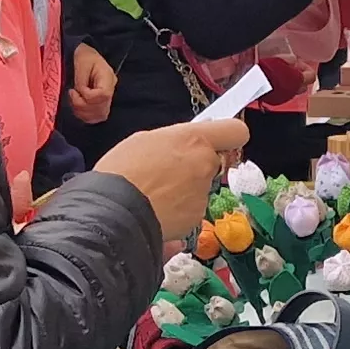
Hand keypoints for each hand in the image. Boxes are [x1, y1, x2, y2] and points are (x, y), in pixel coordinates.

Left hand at [65, 44, 116, 123]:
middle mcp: (111, 90)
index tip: (76, 89)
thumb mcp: (81, 62)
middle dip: (82, 105)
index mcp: (108, 77)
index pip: (103, 95)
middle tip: (72, 93)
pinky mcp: (101, 105)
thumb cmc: (85, 56)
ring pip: (99, 115)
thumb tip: (80, 94)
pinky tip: (77, 106)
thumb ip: (81, 80)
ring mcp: (108, 99)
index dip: (88, 96)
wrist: (87, 56)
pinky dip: (84, 116)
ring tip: (74, 99)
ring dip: (82, 112)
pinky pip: (96, 117)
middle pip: (101, 108)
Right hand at [95, 121, 248, 253]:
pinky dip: (179, 209)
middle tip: (167, 170)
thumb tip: (189, 142)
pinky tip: (157, 208)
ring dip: (185, 188)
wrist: (113, 212)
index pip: (236, 131)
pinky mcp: (197, 217)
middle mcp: (205, 165)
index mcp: (194, 139)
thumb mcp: (144, 139)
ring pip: (201, 186)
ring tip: (156, 192)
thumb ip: (175, 138)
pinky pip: (191, 208)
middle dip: (196, 164)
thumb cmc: (122, 170)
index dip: (227, 135)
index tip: (216, 139)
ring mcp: (203, 193)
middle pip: (212, 161)